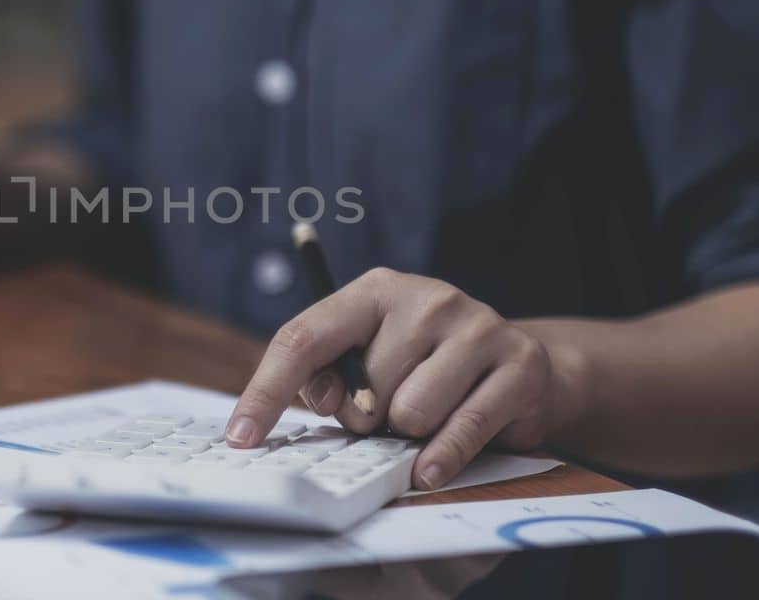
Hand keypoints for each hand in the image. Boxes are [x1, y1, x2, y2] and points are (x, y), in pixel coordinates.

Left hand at [225, 268, 561, 490]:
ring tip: (430, 417)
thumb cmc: (424, 367)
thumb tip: (318, 399)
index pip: (303, 338)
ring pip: (410, 413)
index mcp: (374, 290)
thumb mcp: (369, 360)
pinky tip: (432, 467)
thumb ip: (329, 378)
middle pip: (362, 389)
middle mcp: (426, 297)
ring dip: (411, 434)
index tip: (241, 436)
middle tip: (391, 412)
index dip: (265, 391)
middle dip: (368, 418)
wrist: (517, 364)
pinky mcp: (516, 364)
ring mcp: (476, 326)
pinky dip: (440, 459)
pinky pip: (458, 430)